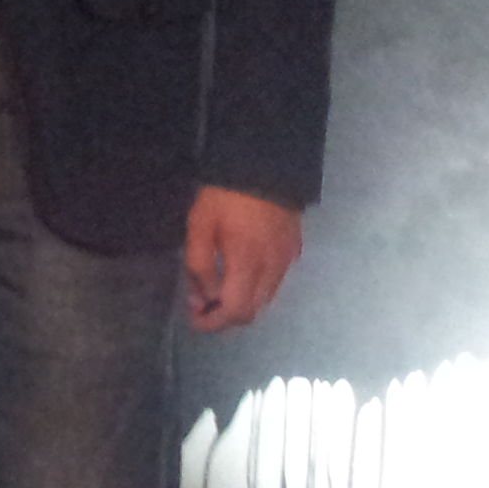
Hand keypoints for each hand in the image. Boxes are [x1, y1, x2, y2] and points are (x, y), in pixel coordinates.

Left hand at [183, 185, 302, 331]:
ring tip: (216, 292)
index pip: (235, 311)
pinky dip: (255, 290)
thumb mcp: (200, 226)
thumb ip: (199, 266)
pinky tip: (238, 276)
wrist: (265, 165)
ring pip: (265, 300)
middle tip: (201, 306)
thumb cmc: (225, 196)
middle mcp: (273, 269)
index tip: (195, 318)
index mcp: (248, 264)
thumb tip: (202, 298)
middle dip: (225, 318)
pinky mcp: (294, 250)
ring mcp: (287, 260)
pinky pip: (275, 283)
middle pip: (252, 312)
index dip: (213, 322)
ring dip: (241, 304)